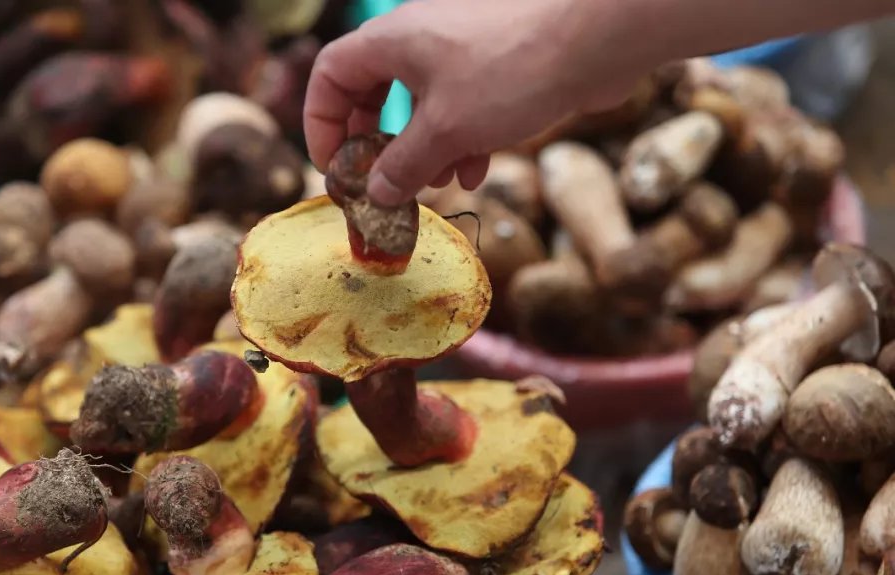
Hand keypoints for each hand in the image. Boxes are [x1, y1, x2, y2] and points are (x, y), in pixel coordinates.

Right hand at [303, 0, 659, 205]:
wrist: (598, 37)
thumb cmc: (512, 70)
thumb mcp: (445, 130)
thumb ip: (402, 165)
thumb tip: (375, 192)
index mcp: (392, 41)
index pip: (331, 75)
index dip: (322, 123)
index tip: (335, 167)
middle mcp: (420, 39)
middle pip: (375, 92)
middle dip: (378, 143)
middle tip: (382, 181)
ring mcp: (460, 50)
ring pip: (422, 105)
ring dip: (424, 150)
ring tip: (439, 184)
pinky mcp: (497, 67)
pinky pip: (461, 106)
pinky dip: (460, 140)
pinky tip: (477, 170)